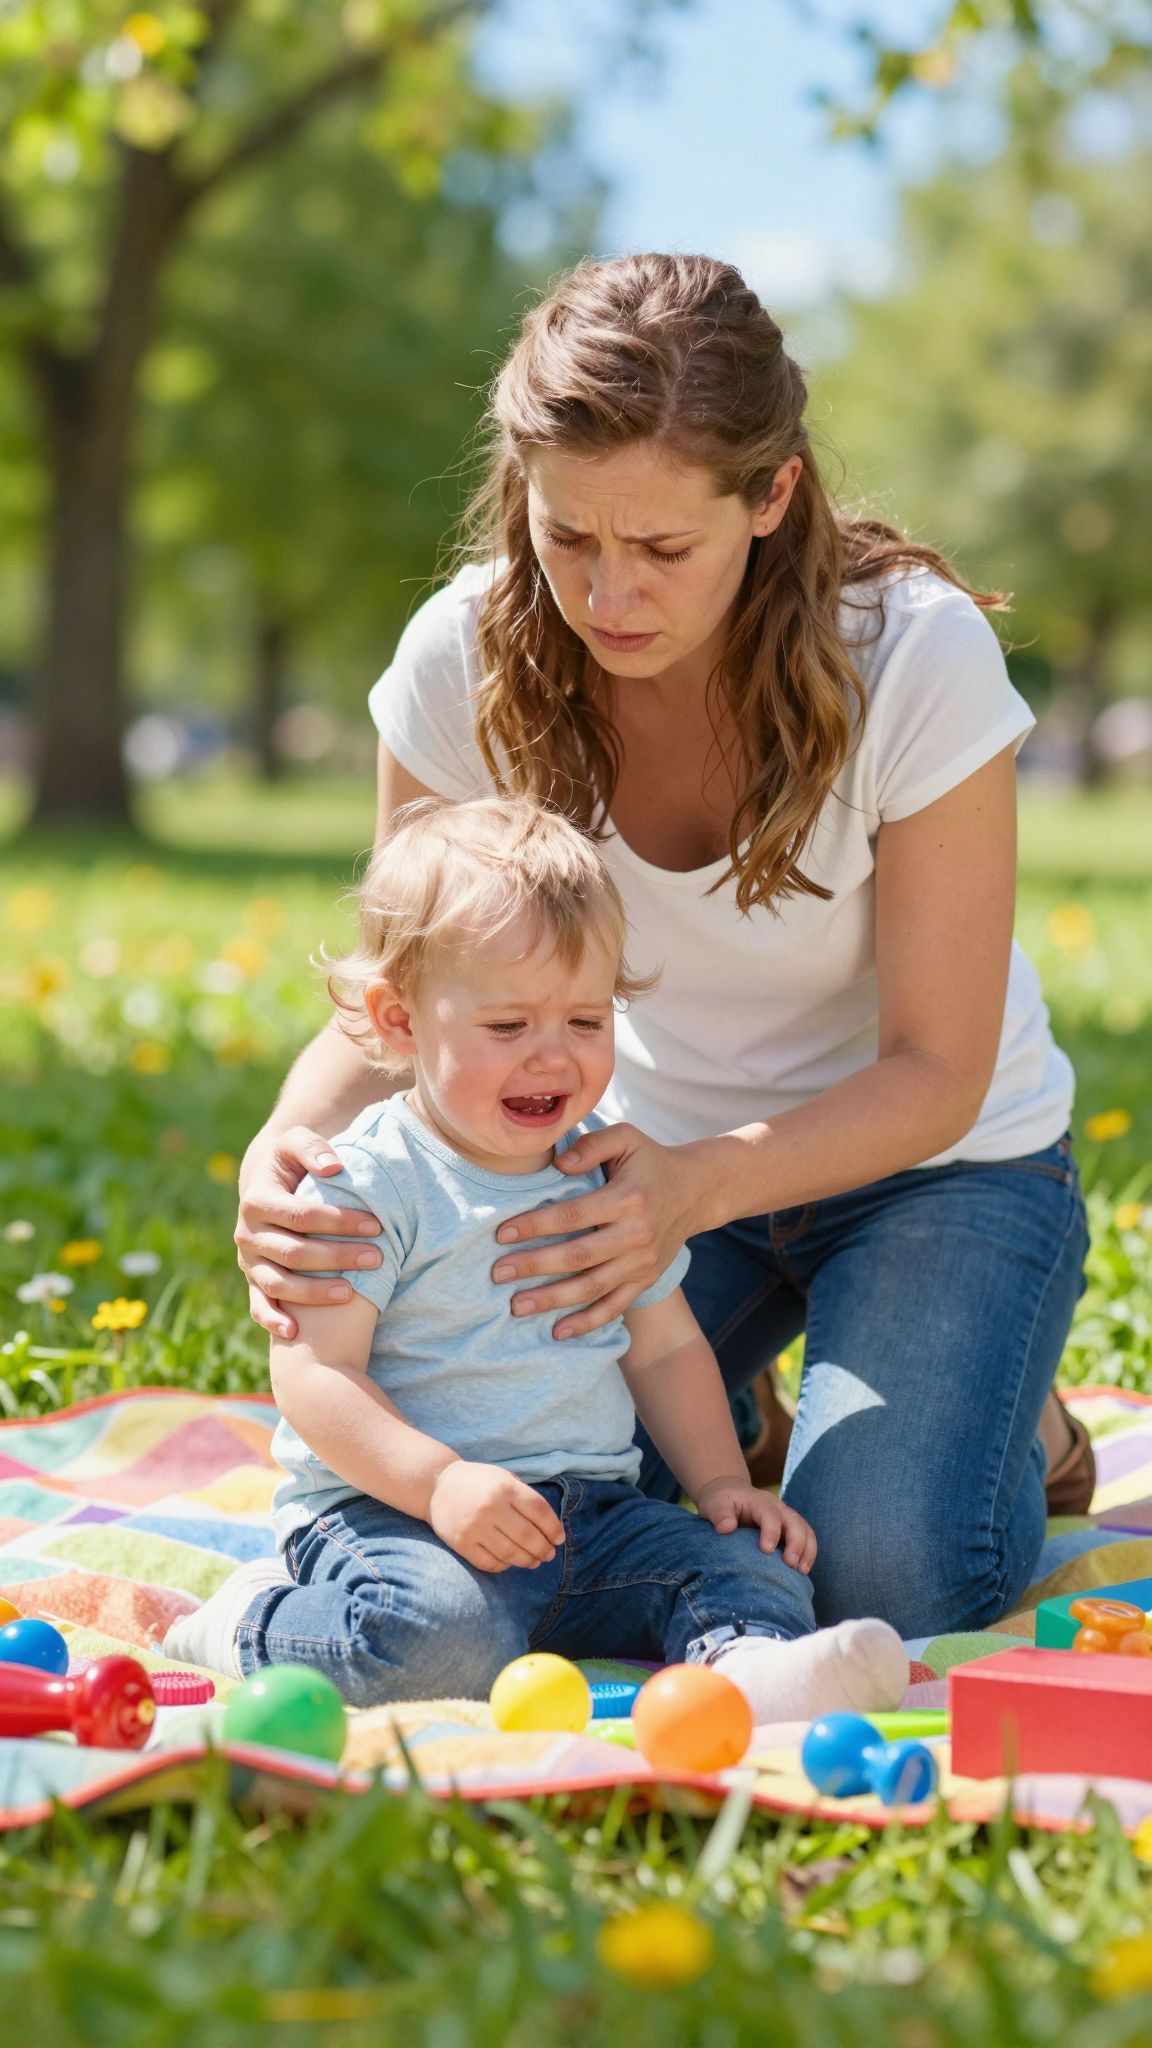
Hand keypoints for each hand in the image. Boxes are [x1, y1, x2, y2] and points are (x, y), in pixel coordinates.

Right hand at [234, 1125, 382, 1340]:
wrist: (266, 1185)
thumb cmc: (291, 1163)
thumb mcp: (296, 1143)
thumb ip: (312, 1148)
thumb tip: (334, 1168)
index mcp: (257, 1200)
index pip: (300, 1214)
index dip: (338, 1221)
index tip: (376, 1224)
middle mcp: (247, 1234)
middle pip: (293, 1252)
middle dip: (337, 1257)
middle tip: (376, 1258)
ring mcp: (248, 1262)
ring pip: (278, 1283)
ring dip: (314, 1292)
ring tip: (352, 1294)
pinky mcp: (252, 1282)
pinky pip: (258, 1306)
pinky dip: (273, 1320)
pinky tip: (294, 1333)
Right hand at [428, 1463, 566, 1573]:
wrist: (437, 1485)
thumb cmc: (478, 1482)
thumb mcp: (504, 1478)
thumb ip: (525, 1498)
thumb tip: (550, 1529)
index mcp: (505, 1487)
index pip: (539, 1511)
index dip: (553, 1528)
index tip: (559, 1539)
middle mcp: (491, 1507)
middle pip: (528, 1536)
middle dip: (544, 1549)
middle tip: (549, 1555)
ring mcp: (475, 1527)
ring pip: (511, 1553)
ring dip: (528, 1561)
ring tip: (535, 1561)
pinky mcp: (461, 1543)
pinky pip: (490, 1563)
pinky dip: (504, 1566)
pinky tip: (510, 1562)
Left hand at [490, 1122, 712, 1339]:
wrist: (697, 1190)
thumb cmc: (651, 1161)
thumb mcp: (627, 1137)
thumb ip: (592, 1144)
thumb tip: (558, 1165)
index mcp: (628, 1199)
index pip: (573, 1215)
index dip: (536, 1225)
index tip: (502, 1234)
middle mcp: (637, 1235)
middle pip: (578, 1257)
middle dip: (534, 1266)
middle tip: (498, 1273)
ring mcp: (643, 1263)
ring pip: (592, 1288)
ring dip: (552, 1300)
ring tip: (516, 1306)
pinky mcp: (646, 1280)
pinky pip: (614, 1307)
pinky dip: (587, 1322)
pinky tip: (557, 1331)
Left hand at [695, 1475, 816, 1572]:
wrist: (729, 1495)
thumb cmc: (720, 1502)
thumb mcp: (714, 1504)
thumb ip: (719, 1514)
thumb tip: (726, 1528)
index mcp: (759, 1501)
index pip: (770, 1514)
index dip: (772, 1531)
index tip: (766, 1550)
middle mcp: (777, 1508)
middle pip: (795, 1521)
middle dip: (797, 1542)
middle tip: (790, 1564)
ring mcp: (785, 1519)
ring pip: (805, 1530)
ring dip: (807, 1550)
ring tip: (802, 1571)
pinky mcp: (789, 1531)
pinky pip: (805, 1540)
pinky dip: (807, 1555)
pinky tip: (802, 1572)